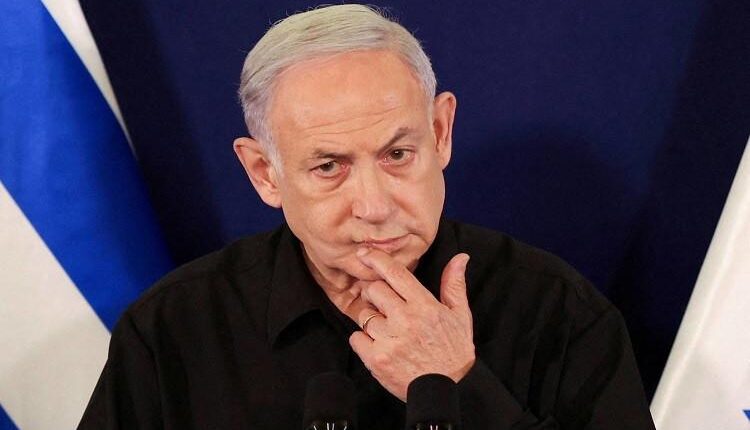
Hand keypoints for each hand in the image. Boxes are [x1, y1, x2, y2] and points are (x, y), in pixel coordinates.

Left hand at [349, 248, 474, 400]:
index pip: (395, 273)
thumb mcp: (459, 316)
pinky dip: (363, 340)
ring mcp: (389, 340)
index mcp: (424, 306)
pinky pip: (356, 338)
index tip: (364, 253)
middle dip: (375, 294)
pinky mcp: (376, 359)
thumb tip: (460, 257)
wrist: (444, 391)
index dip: (377, 260)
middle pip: (374, 290)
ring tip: (387, 330)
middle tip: (384, 304)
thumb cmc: (453, 352)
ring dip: (371, 320)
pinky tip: (380, 345)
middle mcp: (405, 320)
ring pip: (364, 315)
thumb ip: (454, 285)